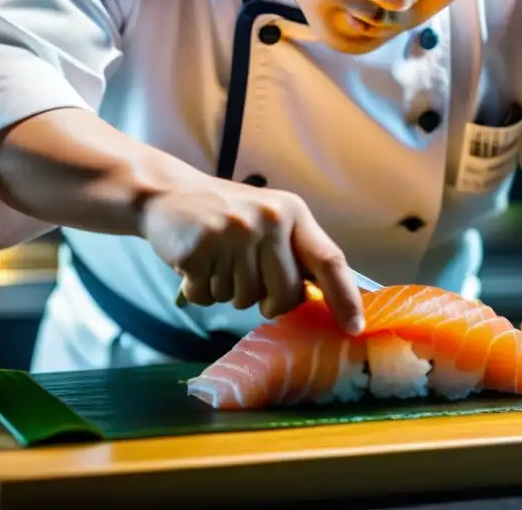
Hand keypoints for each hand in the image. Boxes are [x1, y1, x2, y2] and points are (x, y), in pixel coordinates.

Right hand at [140, 178, 364, 333]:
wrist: (167, 194)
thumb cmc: (226, 215)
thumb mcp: (269, 220)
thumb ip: (295, 254)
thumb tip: (326, 301)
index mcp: (291, 213)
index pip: (329, 259)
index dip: (345, 297)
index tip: (354, 328)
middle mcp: (267, 220)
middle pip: (285, 294)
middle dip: (267, 301)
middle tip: (245, 277)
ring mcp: (232, 232)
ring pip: (244, 300)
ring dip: (227, 291)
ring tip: (215, 260)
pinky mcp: (199, 247)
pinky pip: (208, 297)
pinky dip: (198, 290)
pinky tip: (194, 264)